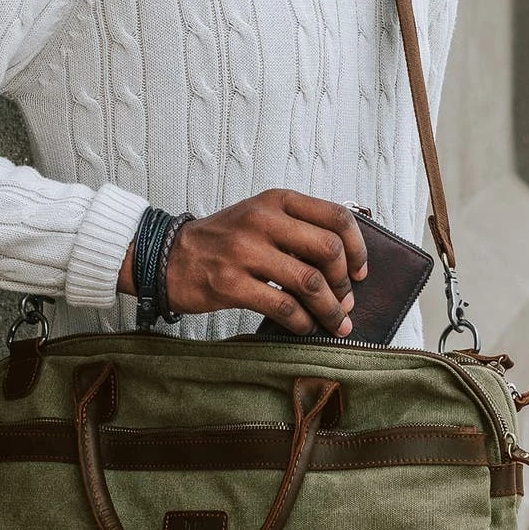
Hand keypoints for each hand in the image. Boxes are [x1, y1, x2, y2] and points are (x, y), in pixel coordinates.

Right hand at [123, 191, 368, 335]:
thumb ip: (298, 229)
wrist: (168, 256)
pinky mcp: (231, 283)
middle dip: (344, 284)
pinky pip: (283, 307)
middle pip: (328, 250)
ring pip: (309, 282)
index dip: (357, 248)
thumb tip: (346, 263)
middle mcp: (263, 220)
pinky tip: (305, 328)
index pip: (336, 218)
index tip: (360, 273)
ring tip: (336, 324)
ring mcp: (245, 251)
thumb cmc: (224, 240)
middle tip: (345, 303)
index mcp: (277, 201)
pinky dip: (302, 323)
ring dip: (330, 309)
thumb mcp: (261, 217)